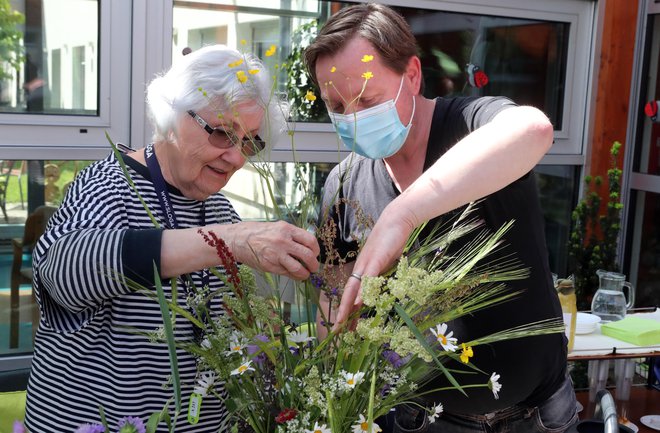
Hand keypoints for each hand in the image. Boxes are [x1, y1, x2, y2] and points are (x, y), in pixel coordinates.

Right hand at [229, 220, 319, 279]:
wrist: (238, 240)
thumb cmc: (258, 233)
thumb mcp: (277, 227)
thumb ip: (292, 235)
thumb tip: (307, 246)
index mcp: (287, 229)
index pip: (310, 240)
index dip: (316, 249)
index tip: (316, 253)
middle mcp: (283, 241)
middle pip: (308, 255)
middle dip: (314, 264)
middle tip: (314, 267)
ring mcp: (276, 255)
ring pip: (299, 268)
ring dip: (305, 274)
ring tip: (305, 274)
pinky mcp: (270, 266)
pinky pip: (287, 273)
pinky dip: (294, 276)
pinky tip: (295, 275)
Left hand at [333, 208, 414, 329]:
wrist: (396, 220)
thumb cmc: (391, 241)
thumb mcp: (386, 262)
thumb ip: (381, 275)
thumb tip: (380, 288)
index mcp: (362, 270)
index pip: (352, 293)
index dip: (347, 310)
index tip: (344, 326)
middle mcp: (361, 269)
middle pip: (348, 294)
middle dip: (343, 314)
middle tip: (337, 331)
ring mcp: (367, 264)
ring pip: (354, 289)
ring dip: (348, 307)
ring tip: (342, 323)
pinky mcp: (376, 260)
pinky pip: (367, 278)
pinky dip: (362, 291)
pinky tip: (359, 303)